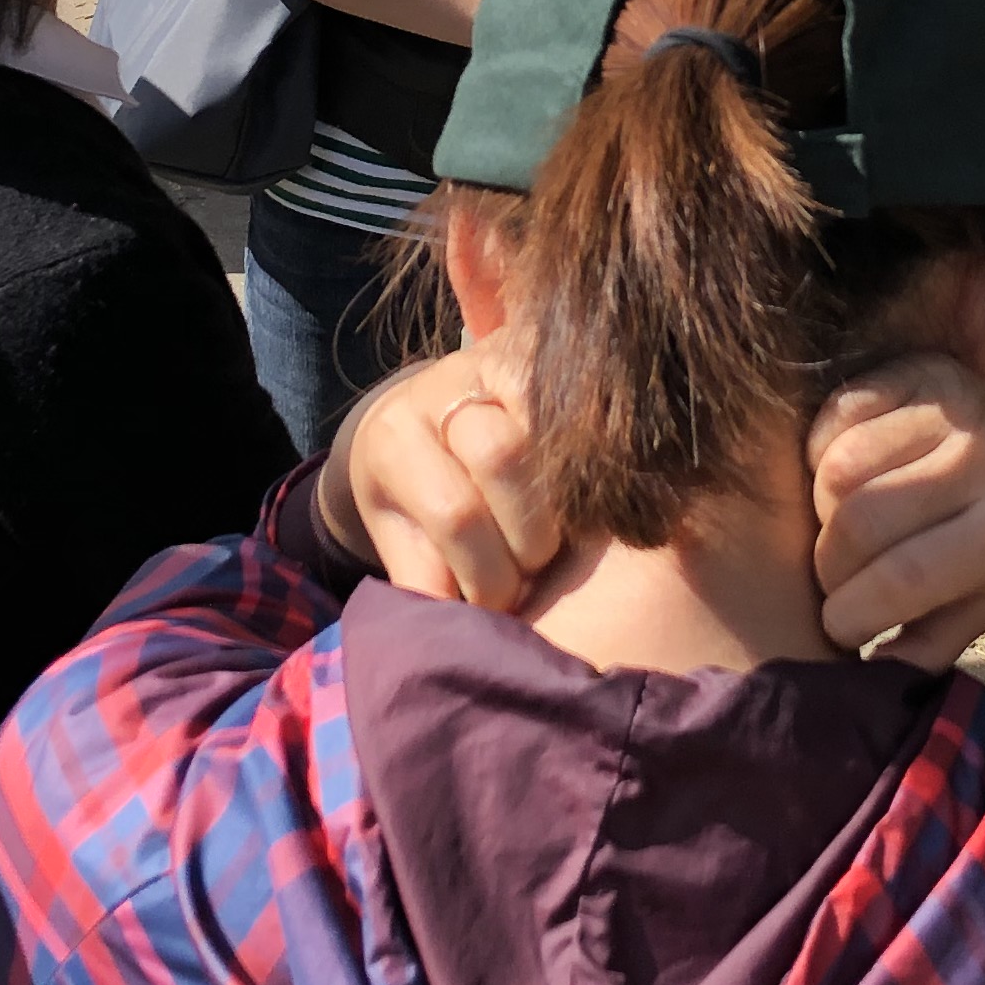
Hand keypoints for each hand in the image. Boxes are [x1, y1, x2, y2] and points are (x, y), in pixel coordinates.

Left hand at [320, 349, 560, 609]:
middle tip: (534, 570)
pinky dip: (588, 460)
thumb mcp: (404, 536)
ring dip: (567, 501)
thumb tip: (457, 631)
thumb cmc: (414, 491)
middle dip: (529, 534)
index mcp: (395, 438)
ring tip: (561, 539)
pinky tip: (585, 500)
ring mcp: (493, 361)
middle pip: (501, 457)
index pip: (454, 512)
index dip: (487, 573)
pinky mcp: (541, 354)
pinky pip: (580, 406)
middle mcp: (441, 387)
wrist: (422, 414)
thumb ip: (424, 577)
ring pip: (549, 429)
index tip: (500, 603)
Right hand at [808, 353, 984, 670]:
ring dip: (820, 509)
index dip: (851, 611)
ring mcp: (957, 407)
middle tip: (836, 582)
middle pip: (860, 518)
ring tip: (841, 532)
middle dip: (828, 565)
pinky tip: (840, 480)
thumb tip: (864, 672)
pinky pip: (843, 408)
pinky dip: (822, 449)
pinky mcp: (929, 372)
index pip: (905, 575)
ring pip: (840, 462)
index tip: (837, 628)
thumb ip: (931, 644)